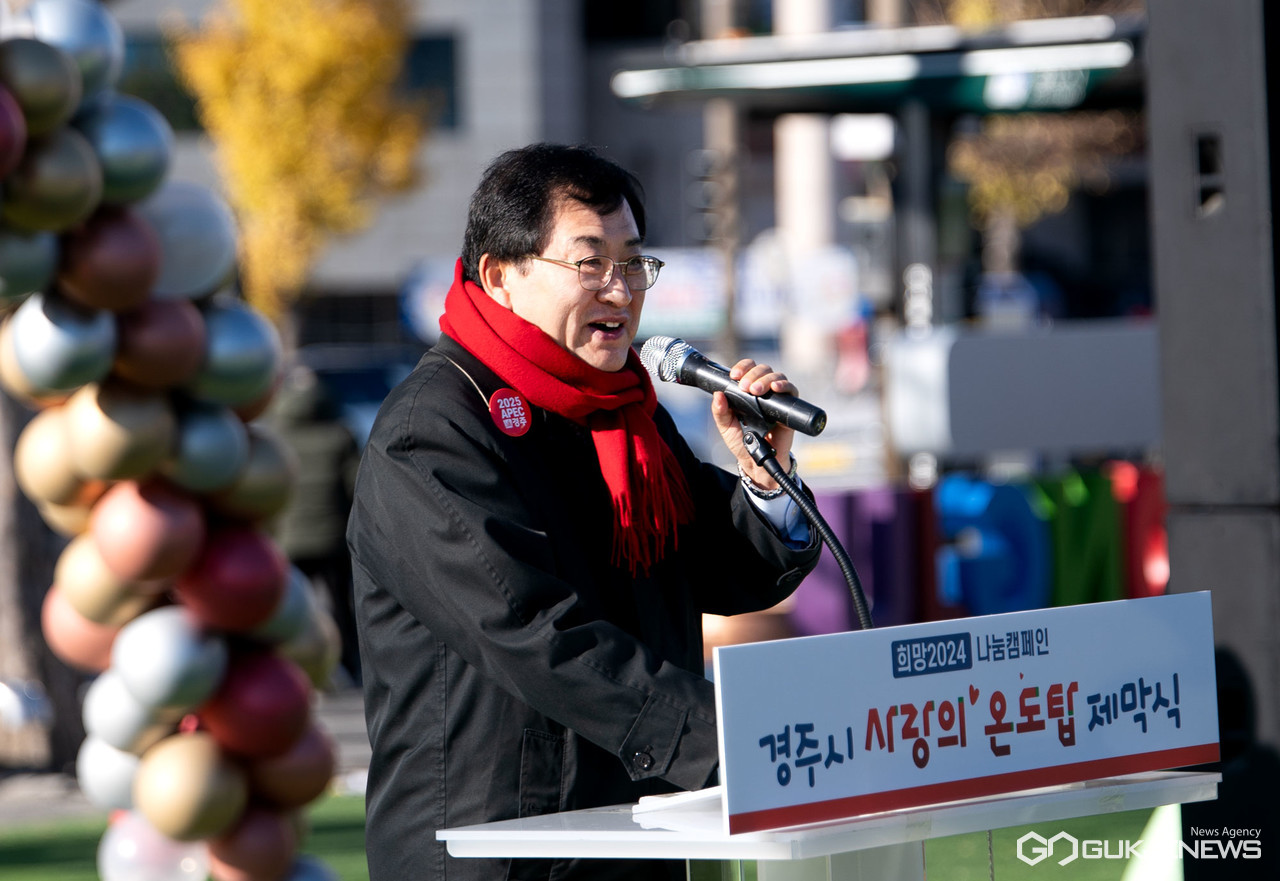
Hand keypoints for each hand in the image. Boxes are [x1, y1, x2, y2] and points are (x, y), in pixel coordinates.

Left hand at [711, 359, 797, 490]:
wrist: (758, 462)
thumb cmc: (742, 443)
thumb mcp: (726, 427)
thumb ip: (720, 412)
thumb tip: (717, 394)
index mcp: (746, 392)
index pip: (747, 369)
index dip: (742, 367)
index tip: (734, 375)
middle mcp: (763, 391)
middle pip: (763, 370)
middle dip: (753, 375)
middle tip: (745, 388)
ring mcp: (776, 398)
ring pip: (776, 376)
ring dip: (766, 379)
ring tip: (756, 391)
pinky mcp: (788, 408)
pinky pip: (792, 391)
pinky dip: (785, 386)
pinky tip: (776, 389)